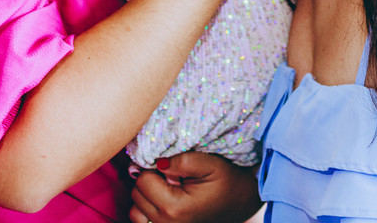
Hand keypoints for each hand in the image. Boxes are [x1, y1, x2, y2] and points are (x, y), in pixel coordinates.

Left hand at [131, 152, 261, 222]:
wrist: (241, 201)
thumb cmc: (227, 181)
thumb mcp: (209, 163)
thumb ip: (182, 160)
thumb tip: (157, 162)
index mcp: (175, 207)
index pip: (142, 180)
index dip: (153, 166)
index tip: (171, 165)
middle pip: (136, 193)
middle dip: (149, 179)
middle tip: (171, 174)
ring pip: (135, 207)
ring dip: (146, 193)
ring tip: (167, 185)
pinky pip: (141, 218)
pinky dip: (146, 205)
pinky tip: (163, 196)